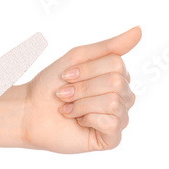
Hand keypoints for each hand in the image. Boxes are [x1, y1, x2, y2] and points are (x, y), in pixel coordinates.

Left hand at [20, 26, 141, 152]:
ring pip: (114, 102)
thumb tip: (140, 30)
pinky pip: (113, 123)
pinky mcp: (111, 139)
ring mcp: (118, 118)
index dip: (87, 70)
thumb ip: (110, 47)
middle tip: (64, 94)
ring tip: (68, 108)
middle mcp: (122, 97)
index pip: (117, 64)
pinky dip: (89, 119)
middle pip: (117, 83)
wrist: (29, 112)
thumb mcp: (78, 58)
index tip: (66, 76)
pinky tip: (78, 122)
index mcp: (117, 76)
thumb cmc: (51, 85)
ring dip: (82, 103)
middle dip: (83, 88)